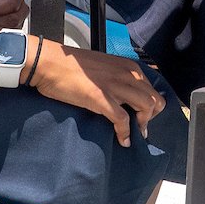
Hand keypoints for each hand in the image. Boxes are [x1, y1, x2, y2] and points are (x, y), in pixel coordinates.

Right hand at [24, 41, 166, 145]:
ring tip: (134, 134)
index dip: (151, 106)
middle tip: (140, 127)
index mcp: (128, 66)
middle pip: (154, 99)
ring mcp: (115, 86)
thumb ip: (118, 77)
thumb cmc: (72, 65)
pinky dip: (125, 133)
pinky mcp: (101, 98)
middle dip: (151, 117)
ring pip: (145, 107)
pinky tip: (122, 140)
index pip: (152, 89)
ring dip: (142, 124)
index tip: (142, 117)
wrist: (50, 63)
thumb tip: (125, 95)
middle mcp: (127, 74)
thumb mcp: (104, 66)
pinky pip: (123, 119)